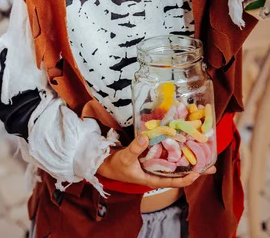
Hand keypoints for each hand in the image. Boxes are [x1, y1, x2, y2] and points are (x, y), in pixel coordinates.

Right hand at [98, 135, 215, 188]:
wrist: (108, 163)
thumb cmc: (117, 165)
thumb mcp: (125, 158)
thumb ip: (135, 148)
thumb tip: (145, 138)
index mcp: (153, 179)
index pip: (174, 182)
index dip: (186, 179)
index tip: (197, 173)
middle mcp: (158, 172)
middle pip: (180, 173)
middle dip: (196, 169)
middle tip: (212, 165)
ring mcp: (157, 164)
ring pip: (176, 163)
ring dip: (189, 158)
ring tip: (204, 152)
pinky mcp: (153, 156)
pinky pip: (168, 154)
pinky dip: (176, 149)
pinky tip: (184, 142)